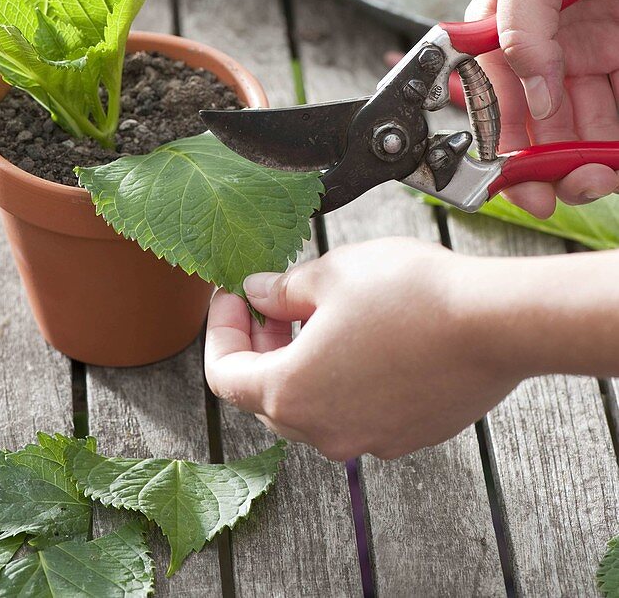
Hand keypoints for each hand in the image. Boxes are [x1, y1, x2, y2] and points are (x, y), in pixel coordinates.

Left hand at [205, 239, 522, 460]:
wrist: (493, 323)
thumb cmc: (411, 295)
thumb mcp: (331, 274)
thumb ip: (282, 290)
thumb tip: (258, 294)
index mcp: (291, 392)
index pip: (225, 375)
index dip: (220, 329)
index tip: (231, 296)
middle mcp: (324, 430)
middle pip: (266, 396)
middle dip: (260, 346)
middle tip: (271, 303)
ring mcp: (368, 439)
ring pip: (312, 407)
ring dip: (301, 363)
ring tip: (319, 314)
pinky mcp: (405, 436)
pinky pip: (355, 411)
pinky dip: (343, 379)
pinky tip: (363, 337)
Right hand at [467, 0, 618, 216]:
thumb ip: (519, 27)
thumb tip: (531, 97)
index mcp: (508, 26)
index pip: (493, 96)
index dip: (498, 143)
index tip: (513, 181)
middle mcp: (550, 45)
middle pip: (541, 122)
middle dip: (548, 162)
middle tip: (565, 186)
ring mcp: (597, 52)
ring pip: (587, 125)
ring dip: (588, 158)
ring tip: (600, 173)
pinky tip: (618, 155)